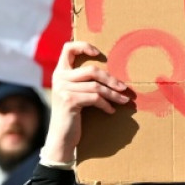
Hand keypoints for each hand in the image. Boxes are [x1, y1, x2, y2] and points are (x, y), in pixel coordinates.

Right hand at [41, 41, 129, 164]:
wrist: (61, 138)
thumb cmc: (72, 115)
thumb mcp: (74, 94)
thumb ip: (82, 82)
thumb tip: (111, 76)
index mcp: (60, 72)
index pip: (68, 48)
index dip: (83, 46)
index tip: (98, 53)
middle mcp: (59, 78)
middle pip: (91, 70)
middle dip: (111, 79)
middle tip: (124, 88)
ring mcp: (62, 89)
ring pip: (96, 86)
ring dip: (113, 95)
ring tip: (124, 101)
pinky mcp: (69, 100)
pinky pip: (95, 98)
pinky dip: (106, 104)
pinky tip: (111, 110)